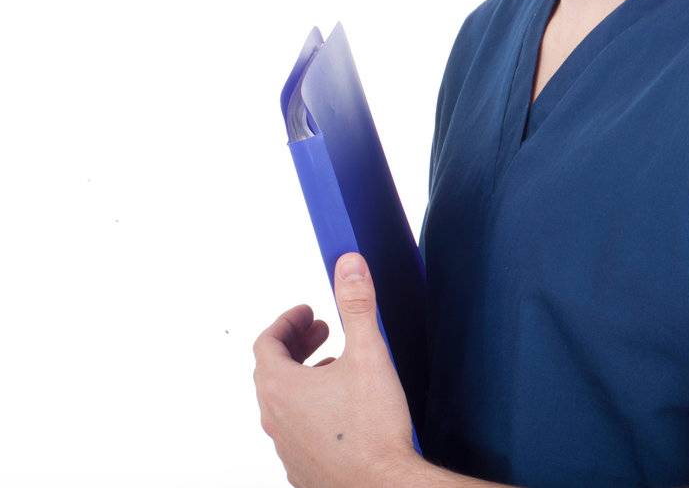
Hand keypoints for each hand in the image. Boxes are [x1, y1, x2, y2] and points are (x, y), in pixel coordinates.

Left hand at [253, 253, 420, 487]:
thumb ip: (357, 304)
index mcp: (280, 388)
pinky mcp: (302, 468)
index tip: (307, 312)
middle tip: (321, 330)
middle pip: (272, 372)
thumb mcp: (369, 353)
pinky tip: (342, 409)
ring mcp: (286, 447)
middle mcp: (274, 418)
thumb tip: (348, 263)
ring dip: (304, 377)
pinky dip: (312, 408)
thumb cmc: (372, 427)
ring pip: (284, 403)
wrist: (381, 487)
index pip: (266, 344)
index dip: (287, 322)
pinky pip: (297, 429)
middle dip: (296, 345)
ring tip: (336, 366)